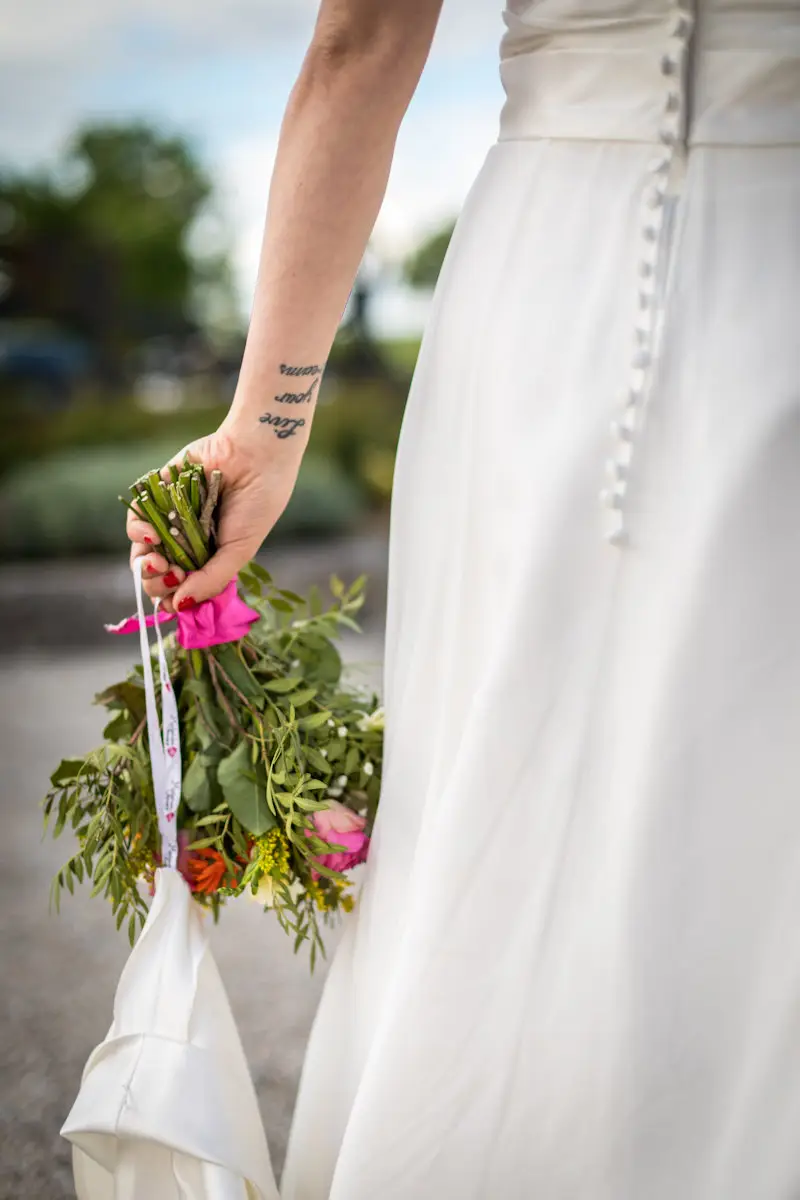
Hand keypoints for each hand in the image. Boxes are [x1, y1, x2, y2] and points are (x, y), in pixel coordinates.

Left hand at [126, 426, 297, 609]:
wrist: (254, 456)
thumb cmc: (257, 504)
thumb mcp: (240, 550)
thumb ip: (211, 580)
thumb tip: (178, 607)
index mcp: (209, 559)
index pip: (182, 589)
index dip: (172, 600)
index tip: (173, 604)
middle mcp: (187, 543)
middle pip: (157, 577)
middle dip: (157, 584)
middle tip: (170, 576)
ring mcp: (169, 522)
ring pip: (142, 554)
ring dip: (145, 564)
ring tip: (158, 562)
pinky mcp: (155, 497)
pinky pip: (135, 521)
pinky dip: (137, 532)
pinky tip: (151, 535)